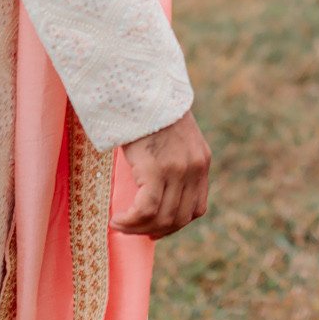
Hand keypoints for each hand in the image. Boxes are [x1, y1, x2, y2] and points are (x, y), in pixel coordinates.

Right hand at [111, 109, 211, 240]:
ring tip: (121, 223)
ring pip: (162, 218)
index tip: (155, 227)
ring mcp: (177, 170)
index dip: (175, 224)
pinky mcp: (157, 170)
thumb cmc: (148, 112)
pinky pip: (146, 210)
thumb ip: (175, 162)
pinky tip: (117, 219)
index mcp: (201, 161)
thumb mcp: (174, 138)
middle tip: (133, 228)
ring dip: (138, 228)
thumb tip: (157, 191)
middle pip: (179, 219)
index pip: (196, 209)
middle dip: (154, 230)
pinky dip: (130, 221)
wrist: (140, 89)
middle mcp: (194, 168)